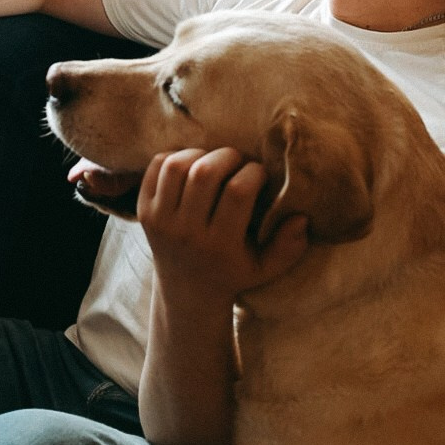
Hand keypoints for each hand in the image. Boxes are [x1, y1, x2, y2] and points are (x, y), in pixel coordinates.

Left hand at [138, 147, 307, 302]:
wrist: (187, 291)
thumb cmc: (234, 271)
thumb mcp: (267, 268)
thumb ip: (289, 246)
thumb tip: (301, 216)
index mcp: (219, 245)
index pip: (237, 192)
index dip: (254, 173)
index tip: (260, 174)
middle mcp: (186, 233)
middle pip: (204, 173)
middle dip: (228, 156)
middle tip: (238, 161)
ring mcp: (160, 221)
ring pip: (176, 166)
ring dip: (200, 154)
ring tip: (214, 162)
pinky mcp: (142, 211)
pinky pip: (155, 167)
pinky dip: (174, 157)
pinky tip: (192, 167)